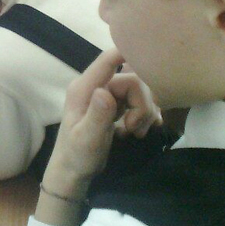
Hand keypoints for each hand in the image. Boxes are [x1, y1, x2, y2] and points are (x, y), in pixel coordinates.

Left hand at [42, 50, 161, 201]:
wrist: (74, 172)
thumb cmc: (76, 156)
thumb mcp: (87, 139)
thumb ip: (97, 115)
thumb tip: (105, 92)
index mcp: (84, 89)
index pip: (108, 61)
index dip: (128, 53)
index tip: (150, 57)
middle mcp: (96, 87)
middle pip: (132, 80)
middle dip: (142, 104)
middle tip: (134, 128)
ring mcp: (106, 96)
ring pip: (139, 92)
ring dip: (144, 113)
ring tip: (133, 133)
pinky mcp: (116, 107)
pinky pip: (140, 102)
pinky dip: (145, 116)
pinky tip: (138, 132)